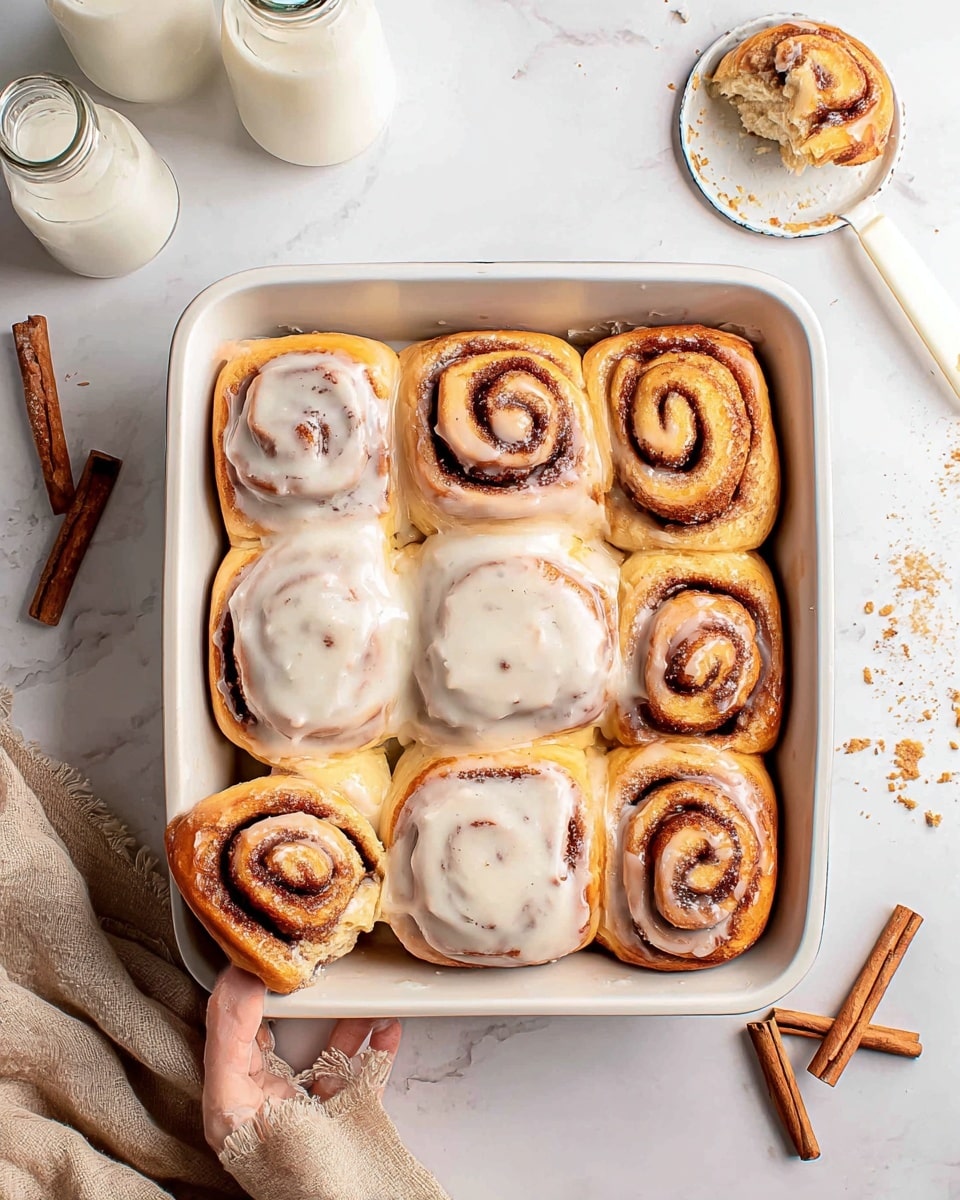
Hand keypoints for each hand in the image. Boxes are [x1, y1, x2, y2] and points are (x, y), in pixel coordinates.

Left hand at [203, 965, 401, 1152]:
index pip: (229, 1034)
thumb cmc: (291, 1178)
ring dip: (348, 1018)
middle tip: (302, 964)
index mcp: (235, 1103)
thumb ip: (231, 1043)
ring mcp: (317, 1108)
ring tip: (357, 994)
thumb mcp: (240, 1107)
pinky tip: (386, 1026)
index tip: (254, 959)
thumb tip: (235, 986)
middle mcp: (274, 1102)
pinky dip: (379, 1044)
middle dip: (296, 999)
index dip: (237, 993)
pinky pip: (367, 1067)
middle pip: (282, 1034)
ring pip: (330, 1045)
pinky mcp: (355, 1112)